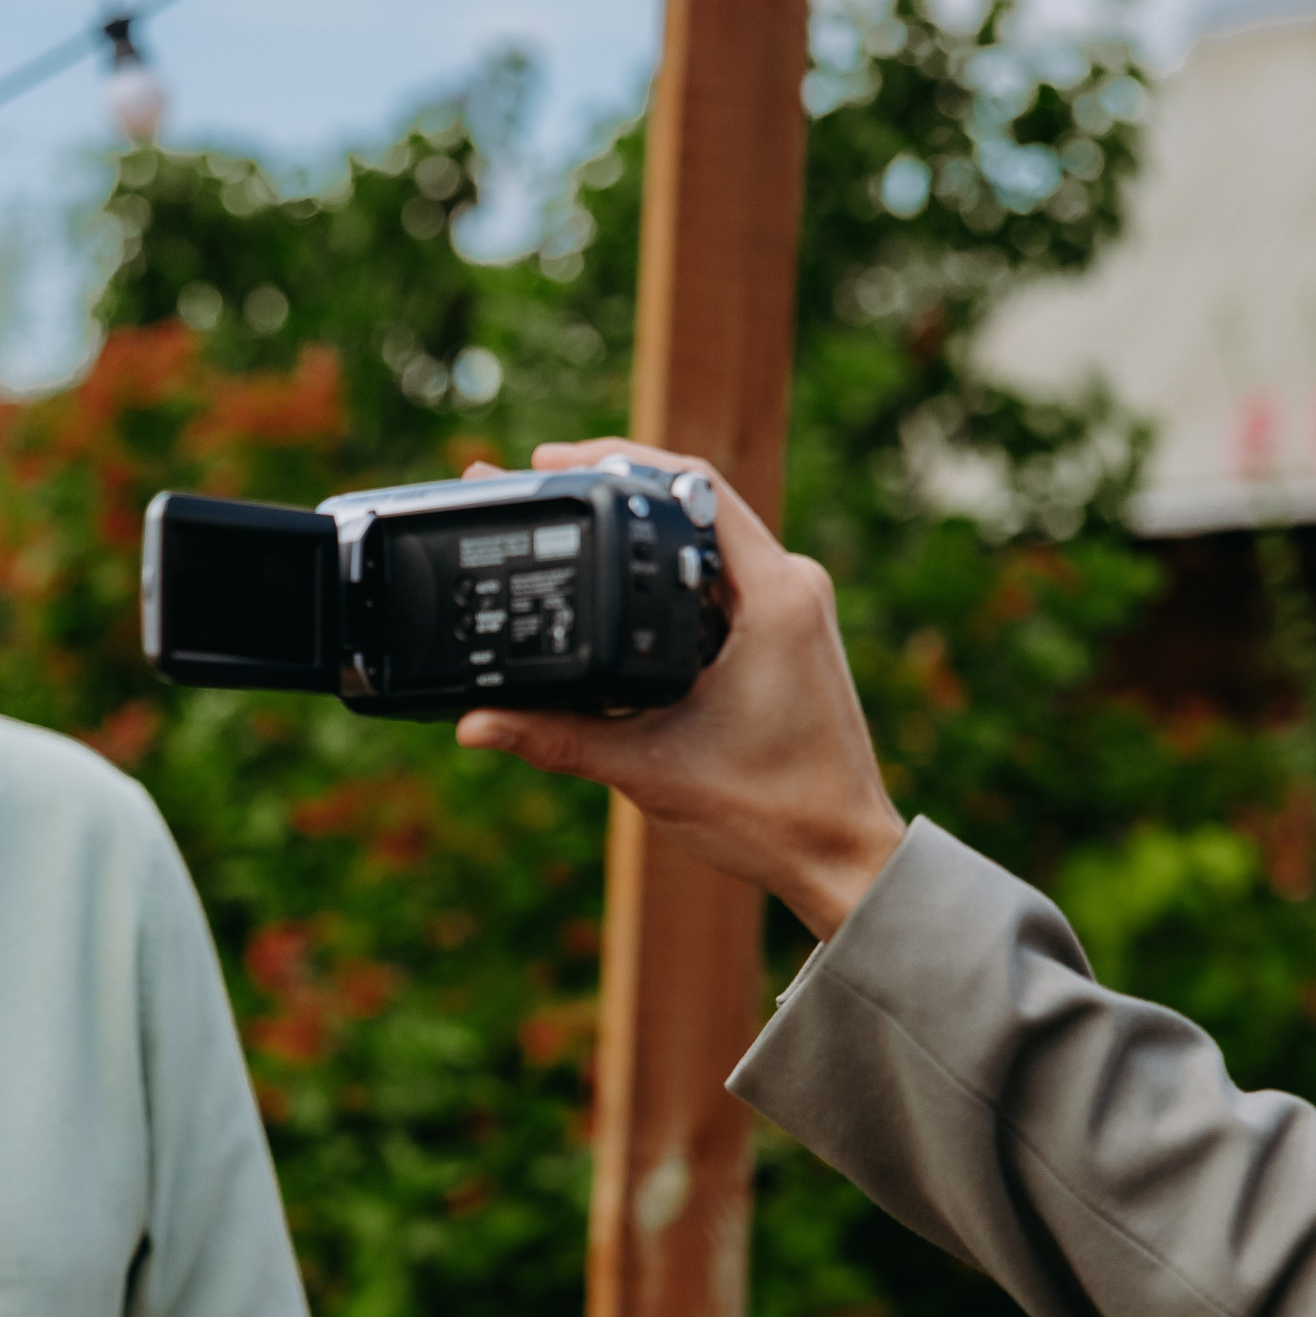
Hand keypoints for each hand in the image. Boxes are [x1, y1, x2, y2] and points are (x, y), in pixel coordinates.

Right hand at [454, 437, 904, 939]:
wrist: (840, 857)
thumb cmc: (773, 812)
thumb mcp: (649, 768)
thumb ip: (556, 738)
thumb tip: (475, 722)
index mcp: (774, 595)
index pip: (690, 484)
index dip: (614, 459)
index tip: (548, 461)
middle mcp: (791, 585)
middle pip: (690, 502)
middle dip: (611, 490)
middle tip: (537, 486)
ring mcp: (791, 607)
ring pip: (701, 542)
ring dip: (638, 536)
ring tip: (567, 532)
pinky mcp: (783, 634)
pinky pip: (714, 581)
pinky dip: (662, 578)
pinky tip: (614, 593)